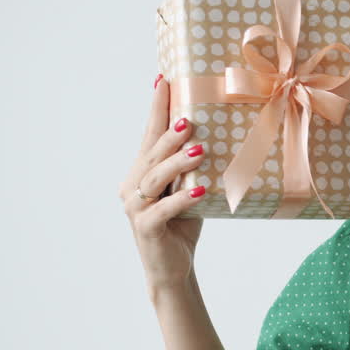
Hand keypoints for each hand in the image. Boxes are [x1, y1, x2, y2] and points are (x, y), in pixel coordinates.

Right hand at [119, 74, 208, 295]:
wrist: (173, 268)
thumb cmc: (183, 225)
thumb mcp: (188, 190)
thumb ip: (191, 168)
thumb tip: (218, 136)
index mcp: (141, 173)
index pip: (149, 135)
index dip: (156, 109)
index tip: (163, 80)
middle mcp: (132, 186)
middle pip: (150, 154)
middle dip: (167, 134)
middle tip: (188, 119)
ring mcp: (136, 208)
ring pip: (154, 179)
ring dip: (176, 162)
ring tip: (199, 150)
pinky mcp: (146, 228)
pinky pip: (163, 209)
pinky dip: (181, 200)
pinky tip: (199, 191)